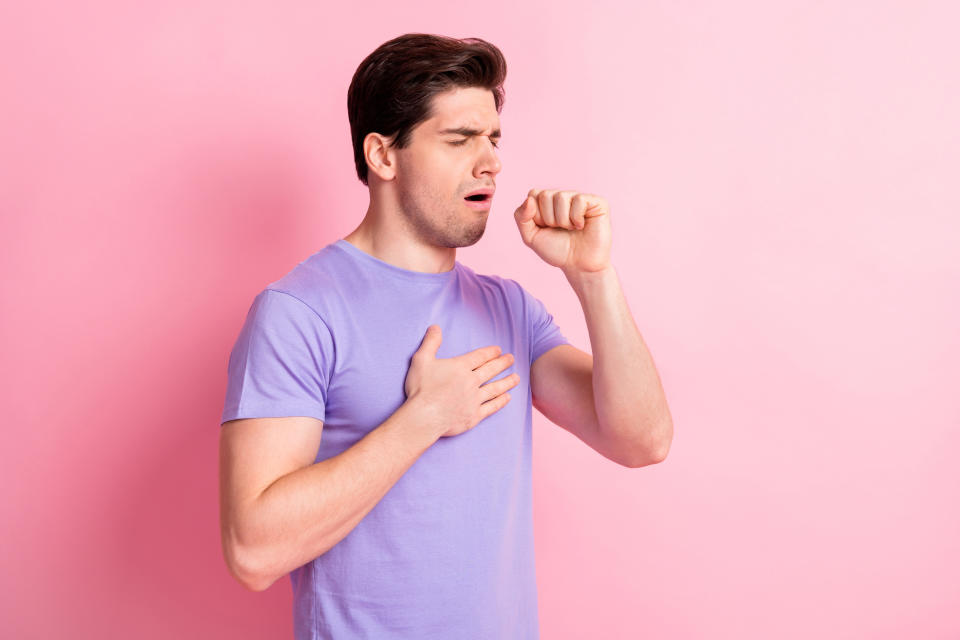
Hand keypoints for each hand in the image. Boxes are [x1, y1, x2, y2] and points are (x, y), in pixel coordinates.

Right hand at [403, 325, 519, 438]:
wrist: (424, 417)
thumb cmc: (421, 389)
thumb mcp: (421, 360)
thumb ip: (430, 343)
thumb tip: (435, 327)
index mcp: (460, 368)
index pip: (479, 357)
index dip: (490, 352)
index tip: (499, 350)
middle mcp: (471, 382)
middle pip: (491, 370)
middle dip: (503, 363)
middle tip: (511, 359)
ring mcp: (474, 400)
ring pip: (495, 388)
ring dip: (507, 382)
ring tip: (516, 378)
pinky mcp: (474, 416)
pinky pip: (491, 407)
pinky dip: (500, 402)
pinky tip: (507, 398)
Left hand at [513, 188, 611, 274]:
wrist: (579, 266)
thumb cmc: (557, 251)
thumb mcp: (531, 237)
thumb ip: (521, 217)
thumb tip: (529, 199)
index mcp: (547, 202)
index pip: (533, 194)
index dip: (536, 216)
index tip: (545, 228)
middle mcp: (564, 197)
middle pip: (545, 195)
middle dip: (549, 219)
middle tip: (560, 230)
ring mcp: (580, 198)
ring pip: (561, 197)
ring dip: (563, 220)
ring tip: (571, 229)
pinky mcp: (597, 202)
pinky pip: (579, 200)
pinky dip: (576, 218)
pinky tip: (582, 226)